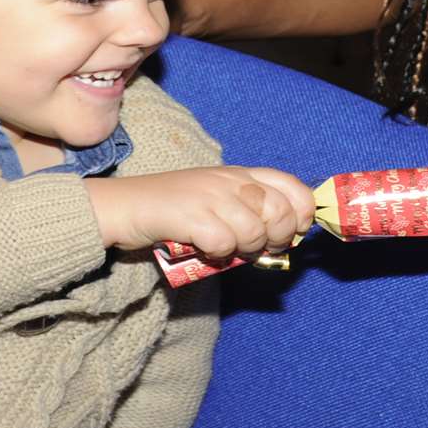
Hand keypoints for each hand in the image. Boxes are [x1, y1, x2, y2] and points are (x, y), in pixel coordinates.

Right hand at [86, 167, 315, 254]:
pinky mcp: (192, 216)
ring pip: (254, 232)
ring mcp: (211, 196)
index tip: (294, 232)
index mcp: (241, 174)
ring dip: (244, 250)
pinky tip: (205, 250)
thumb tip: (283, 241)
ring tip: (225, 249)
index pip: (292, 186)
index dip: (302, 213)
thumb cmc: (175, 210)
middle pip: (279, 212)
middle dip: (276, 238)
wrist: (126, 206)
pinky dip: (218, 254)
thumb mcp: (218, 199)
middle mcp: (230, 180)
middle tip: (258, 249)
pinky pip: (224, 244)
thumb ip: (248, 211)